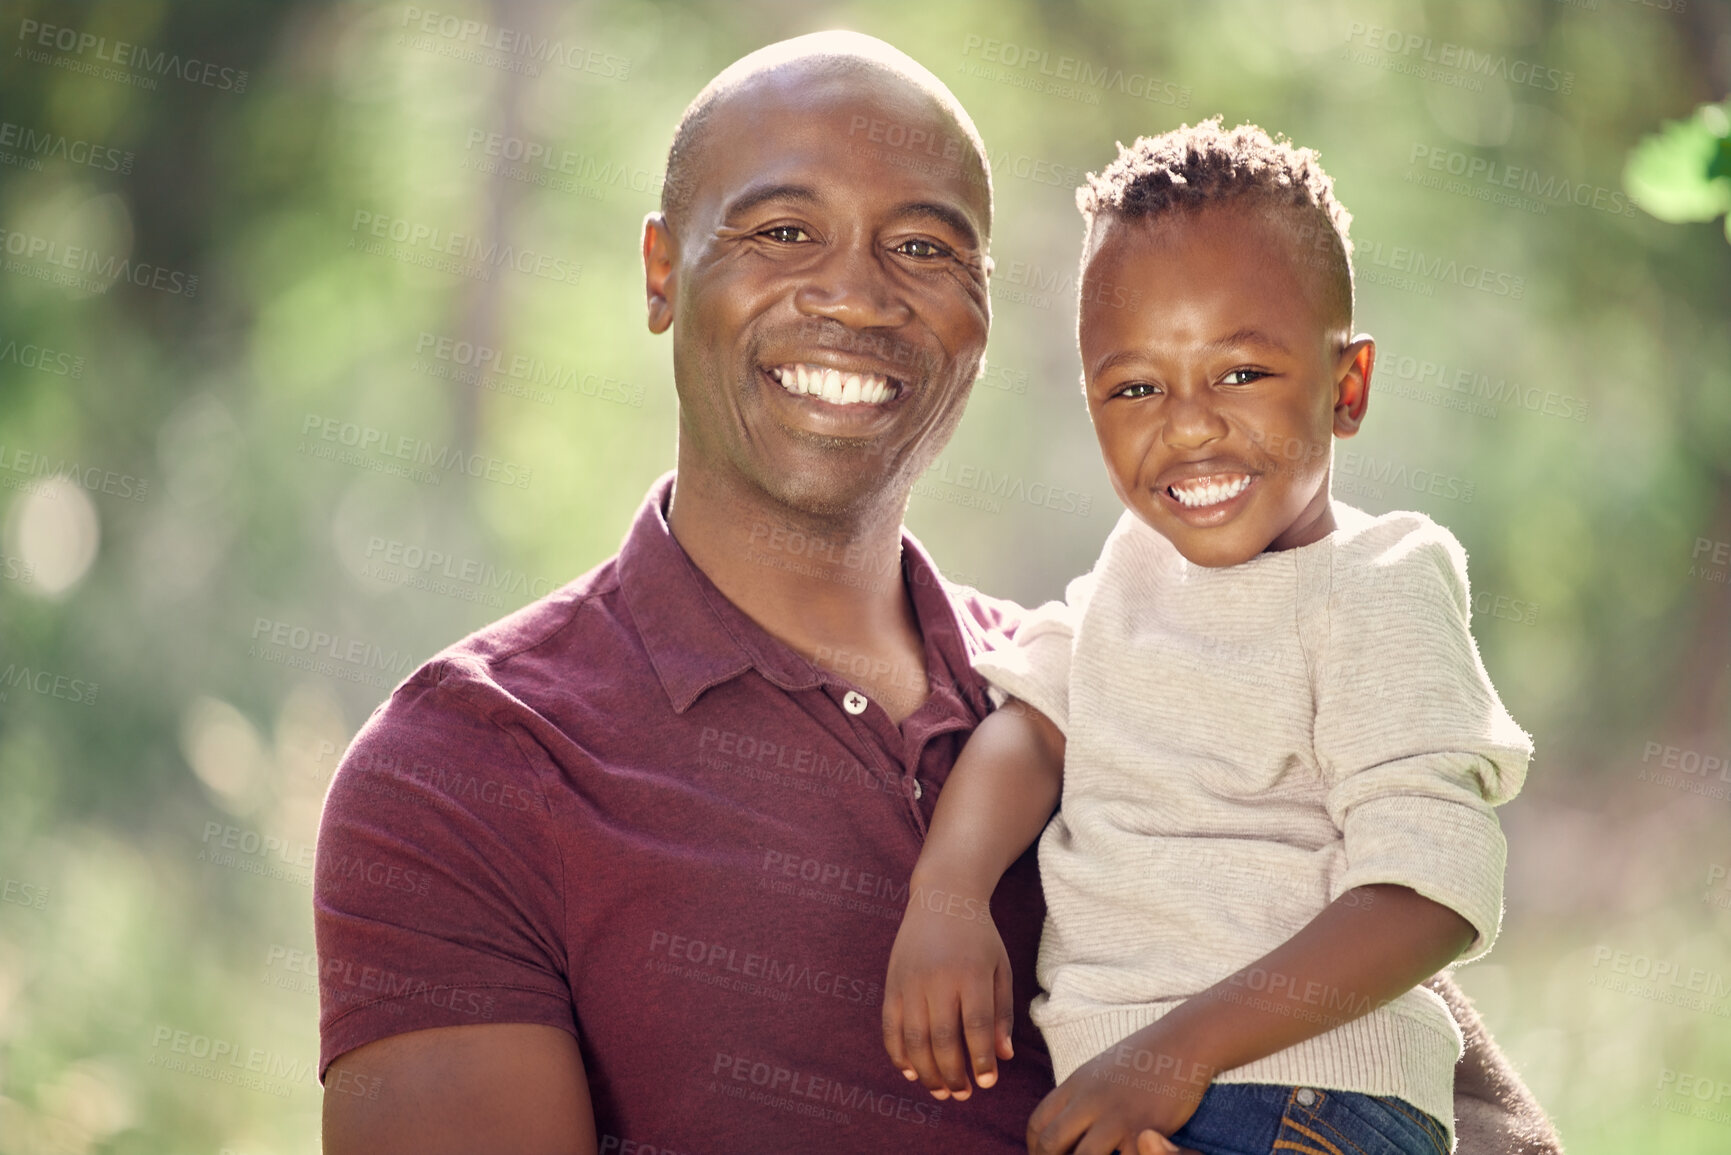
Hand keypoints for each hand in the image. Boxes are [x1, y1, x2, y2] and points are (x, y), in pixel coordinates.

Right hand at [881, 882, 1013, 1099]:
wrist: (942, 896)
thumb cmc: (979, 936)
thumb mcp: (1000, 968)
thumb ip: (1002, 1012)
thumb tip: (1003, 1056)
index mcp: (971, 974)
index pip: (975, 1027)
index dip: (980, 1060)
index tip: (988, 1082)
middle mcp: (938, 978)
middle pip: (942, 1039)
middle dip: (953, 1074)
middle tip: (963, 1094)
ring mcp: (911, 981)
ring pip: (914, 1038)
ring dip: (926, 1072)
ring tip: (941, 1092)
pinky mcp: (892, 982)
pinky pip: (891, 1026)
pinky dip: (898, 1054)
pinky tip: (911, 1072)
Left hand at [1025, 1023, 1213, 1154]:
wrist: (1183, 1042)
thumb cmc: (1145, 1058)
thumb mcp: (1100, 1070)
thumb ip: (1081, 1096)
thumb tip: (1064, 1122)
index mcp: (1076, 1085)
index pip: (1037, 1123)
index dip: (1034, 1147)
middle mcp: (1090, 1101)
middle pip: (1051, 1144)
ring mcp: (1116, 1117)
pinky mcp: (1144, 1132)